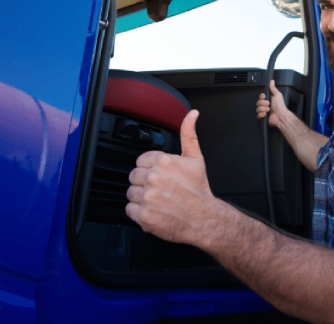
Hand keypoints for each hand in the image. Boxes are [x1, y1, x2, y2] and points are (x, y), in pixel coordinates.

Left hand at [125, 110, 211, 244]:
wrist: (204, 218)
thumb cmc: (198, 189)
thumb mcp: (196, 157)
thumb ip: (188, 133)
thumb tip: (192, 114)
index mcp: (164, 162)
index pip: (140, 161)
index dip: (150, 168)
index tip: (161, 176)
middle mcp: (154, 178)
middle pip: (134, 176)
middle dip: (145, 182)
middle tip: (161, 189)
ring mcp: (148, 198)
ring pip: (130, 193)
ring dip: (141, 197)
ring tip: (158, 200)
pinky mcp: (144, 216)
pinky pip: (129, 210)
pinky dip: (139, 212)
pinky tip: (154, 210)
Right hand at [256, 80, 292, 128]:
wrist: (281, 116)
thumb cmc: (280, 106)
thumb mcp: (277, 95)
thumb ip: (273, 88)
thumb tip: (272, 81)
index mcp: (268, 100)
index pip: (260, 97)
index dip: (262, 97)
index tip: (265, 97)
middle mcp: (265, 106)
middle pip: (258, 102)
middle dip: (263, 103)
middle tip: (269, 104)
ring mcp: (263, 112)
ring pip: (257, 109)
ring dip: (263, 109)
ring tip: (268, 110)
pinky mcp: (262, 118)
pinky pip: (258, 115)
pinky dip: (262, 114)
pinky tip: (266, 114)